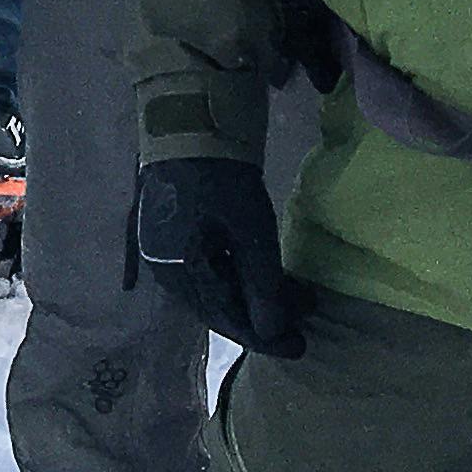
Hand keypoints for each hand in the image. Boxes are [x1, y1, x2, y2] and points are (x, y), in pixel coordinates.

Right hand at [135, 156, 310, 356]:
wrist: (189, 124)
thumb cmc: (221, 180)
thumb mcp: (251, 234)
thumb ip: (263, 288)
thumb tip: (273, 333)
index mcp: (179, 276)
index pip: (228, 321)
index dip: (267, 338)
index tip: (300, 347)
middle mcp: (167, 272)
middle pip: (220, 307)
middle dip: (264, 314)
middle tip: (304, 315)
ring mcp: (166, 252)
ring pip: (217, 287)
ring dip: (255, 293)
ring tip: (294, 291)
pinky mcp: (174, 232)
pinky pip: (210, 268)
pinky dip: (239, 275)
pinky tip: (262, 271)